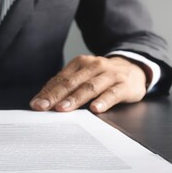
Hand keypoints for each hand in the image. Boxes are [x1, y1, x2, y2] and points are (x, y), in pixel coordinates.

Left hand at [30, 55, 146, 112]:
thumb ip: (65, 86)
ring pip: (90, 87)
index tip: (36, 104)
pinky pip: (113, 93)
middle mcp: (94, 66)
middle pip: (71, 82)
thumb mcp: (83, 77)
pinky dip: (104, 101)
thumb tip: (42, 100)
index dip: (47, 92)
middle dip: (55, 96)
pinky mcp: (125, 85)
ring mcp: (110, 74)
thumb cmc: (102, 76)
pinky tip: (96, 109)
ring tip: (63, 108)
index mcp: (80, 64)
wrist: (135, 68)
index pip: (60, 79)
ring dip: (75, 98)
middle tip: (43, 107)